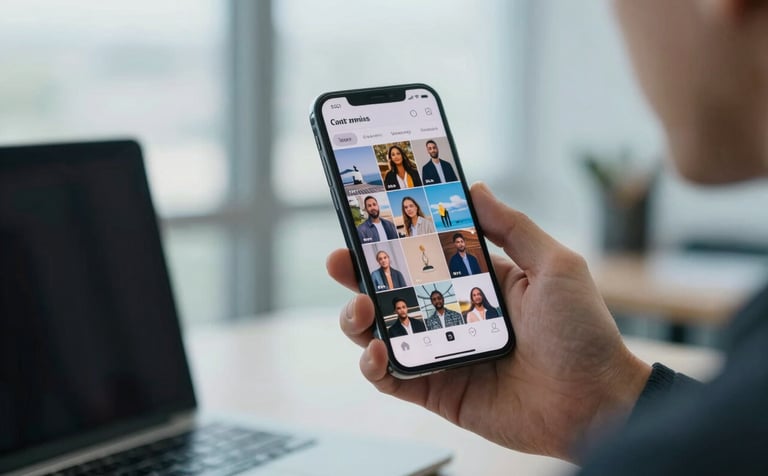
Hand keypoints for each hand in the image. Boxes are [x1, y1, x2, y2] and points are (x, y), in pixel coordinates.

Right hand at [327, 182, 650, 462]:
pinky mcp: (438, 391)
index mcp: (477, 281)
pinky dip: (374, 366)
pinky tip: (376, 352)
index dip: (391, 241)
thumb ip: (512, 227)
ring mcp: (442, 353)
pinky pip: (393, 379)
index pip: (423, 255)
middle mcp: (454, 314)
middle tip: (339, 262)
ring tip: (360, 308)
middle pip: (392, 292)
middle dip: (359, 276)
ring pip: (383, 332)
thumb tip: (474, 188)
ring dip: (358, 319)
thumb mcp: (555, 265)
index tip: (365, 222)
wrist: (597, 402)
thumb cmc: (584, 332)